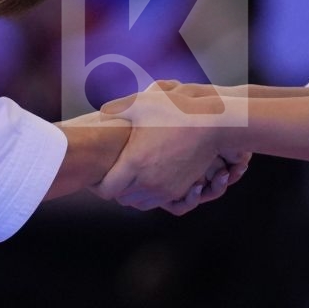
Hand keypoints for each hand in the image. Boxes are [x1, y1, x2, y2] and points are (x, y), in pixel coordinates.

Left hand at [93, 82, 246, 212]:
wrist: (212, 124)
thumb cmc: (175, 111)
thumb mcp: (140, 104)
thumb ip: (114, 109)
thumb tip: (99, 114)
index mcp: (134, 164)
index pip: (106, 189)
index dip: (97, 184)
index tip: (96, 174)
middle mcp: (149, 182)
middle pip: (121, 198)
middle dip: (113, 189)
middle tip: (110, 174)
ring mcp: (166, 189)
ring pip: (139, 203)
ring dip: (132, 194)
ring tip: (128, 178)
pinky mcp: (180, 190)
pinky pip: (157, 202)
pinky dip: (149, 195)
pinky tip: (146, 178)